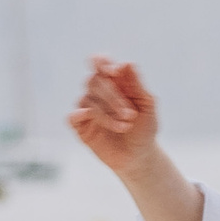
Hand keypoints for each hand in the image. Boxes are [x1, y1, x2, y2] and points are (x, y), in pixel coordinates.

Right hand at [68, 56, 159, 178]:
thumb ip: (137, 84)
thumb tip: (127, 63)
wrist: (140, 157)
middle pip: (94, 81)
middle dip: (113, 97)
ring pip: (87, 100)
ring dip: (106, 114)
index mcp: (115, 82)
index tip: (113, 73)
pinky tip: (89, 116)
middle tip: (130, 115)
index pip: (101, 63)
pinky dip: (79, 115)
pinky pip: (72, 116)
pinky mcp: (81, 127)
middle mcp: (98, 93)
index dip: (102, 63)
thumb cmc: (145, 128)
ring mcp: (88, 109)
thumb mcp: (147, 105)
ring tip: (125, 126)